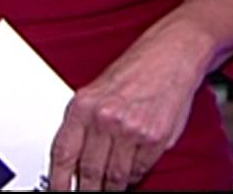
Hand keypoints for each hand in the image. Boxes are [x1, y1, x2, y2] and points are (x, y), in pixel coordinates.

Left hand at [48, 30, 203, 189]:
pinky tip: (132, 169)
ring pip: (115, 177)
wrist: (173, 52)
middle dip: (88, 189)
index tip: (58, 191)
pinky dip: (134, 175)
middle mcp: (105, 117)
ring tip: (111, 186)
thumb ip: (83, 124)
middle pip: (89, 172)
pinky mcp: (155, 137)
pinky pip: (139, 170)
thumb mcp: (98, 91)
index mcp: (84, 104)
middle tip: (88, 191)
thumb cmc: (137, 69)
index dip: (58, 182)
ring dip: (112, 186)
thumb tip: (72, 163)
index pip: (63, 155)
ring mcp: (131, 129)